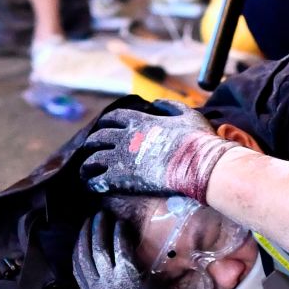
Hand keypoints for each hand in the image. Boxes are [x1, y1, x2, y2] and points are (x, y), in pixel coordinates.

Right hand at [72, 211, 219, 288]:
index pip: (76, 265)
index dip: (77, 246)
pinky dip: (119, 234)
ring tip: (104, 216)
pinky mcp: (128, 275)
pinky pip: (120, 249)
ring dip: (101, 229)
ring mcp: (112, 281)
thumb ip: (103, 287)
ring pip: (100, 248)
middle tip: (92, 218)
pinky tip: (121, 225)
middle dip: (86, 233)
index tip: (82, 233)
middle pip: (85, 253)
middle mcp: (97, 288)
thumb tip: (99, 266)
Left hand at [80, 99, 238, 201]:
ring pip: (92, 159)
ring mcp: (122, 158)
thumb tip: (157, 102)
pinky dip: (92, 183)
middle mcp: (125, 138)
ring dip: (88, 164)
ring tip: (87, 171)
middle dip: (93, 143)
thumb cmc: (198, 141)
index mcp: (140, 121)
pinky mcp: (122, 179)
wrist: (201, 166)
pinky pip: (97, 180)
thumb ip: (171, 106)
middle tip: (93, 150)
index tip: (105, 128)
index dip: (106, 122)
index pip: (113, 118)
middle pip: (98, 137)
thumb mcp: (189, 115)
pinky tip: (93, 186)